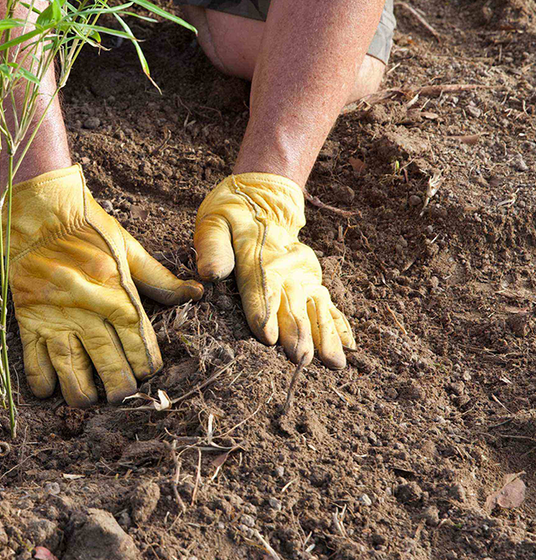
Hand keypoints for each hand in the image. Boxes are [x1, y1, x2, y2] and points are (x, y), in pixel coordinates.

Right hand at [3, 165, 202, 405]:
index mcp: (117, 294)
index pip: (138, 343)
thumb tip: (195, 292)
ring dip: (83, 392)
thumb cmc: (87, 227)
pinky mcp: (28, 319)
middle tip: (123, 396)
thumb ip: (159, 278)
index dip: (146, 364)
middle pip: (108, 362)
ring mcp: (55, 317)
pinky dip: (42, 382)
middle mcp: (88, 311)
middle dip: (119, 386)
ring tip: (89, 400)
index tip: (147, 372)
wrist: (38, 211)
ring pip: (71, 370)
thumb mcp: (127, 248)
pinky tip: (50, 389)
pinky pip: (34, 361)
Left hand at [194, 173, 354, 368]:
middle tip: (299, 358)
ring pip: (315, 307)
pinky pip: (328, 305)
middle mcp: (285, 267)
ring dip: (323, 335)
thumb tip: (210, 273)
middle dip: (296, 332)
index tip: (267, 337)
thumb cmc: (233, 215)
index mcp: (257, 254)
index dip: (264, 311)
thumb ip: (212, 247)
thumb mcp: (215, 222)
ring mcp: (303, 275)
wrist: (265, 197)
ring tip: (332, 362)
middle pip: (291, 302)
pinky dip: (338, 326)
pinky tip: (348, 348)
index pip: (261, 285)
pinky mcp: (312, 280)